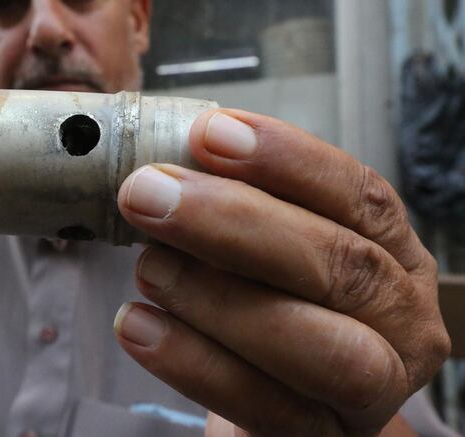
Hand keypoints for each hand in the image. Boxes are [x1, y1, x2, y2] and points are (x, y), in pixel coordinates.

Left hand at [114, 109, 449, 435]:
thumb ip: (240, 206)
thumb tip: (167, 164)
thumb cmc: (277, 305)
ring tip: (146, 266)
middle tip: (149, 194)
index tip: (208, 133)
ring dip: (215, 295)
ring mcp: (372, 391)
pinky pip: (263, 405)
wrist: (292, 398)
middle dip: (234, 221)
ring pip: (317, 345)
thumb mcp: (275, 250)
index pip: (359, 195)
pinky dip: (193, 362)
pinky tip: (138, 325)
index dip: (285, 160)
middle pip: (340, 265)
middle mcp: (401, 320)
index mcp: (395, 255)